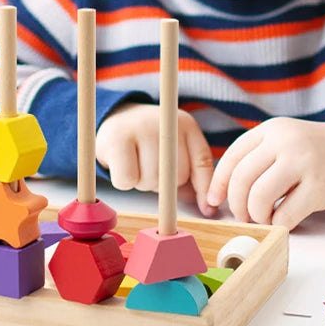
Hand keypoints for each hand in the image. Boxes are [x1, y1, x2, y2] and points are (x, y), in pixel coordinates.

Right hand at [96, 103, 216, 216]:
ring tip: (137, 165)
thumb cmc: (150, 141)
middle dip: (165, 184)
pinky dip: (124, 182)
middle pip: (176, 176)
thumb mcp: (177, 148)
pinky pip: (127, 180)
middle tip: (152, 170)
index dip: (204, 189)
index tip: (207, 209)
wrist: (117, 117)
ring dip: (143, 183)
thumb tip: (207, 208)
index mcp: (185, 124)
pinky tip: (122, 166)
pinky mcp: (116, 139)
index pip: (202, 161)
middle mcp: (165, 122)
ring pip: (151, 179)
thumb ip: (193, 173)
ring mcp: (141, 128)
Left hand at [206, 117, 324, 228]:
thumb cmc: (313, 151)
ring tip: (264, 218)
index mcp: (271, 130)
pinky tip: (284, 220)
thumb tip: (222, 190)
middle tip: (243, 215)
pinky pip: (286, 214)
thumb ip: (257, 156)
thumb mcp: (283, 139)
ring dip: (257, 215)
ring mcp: (303, 163)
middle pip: (242, 179)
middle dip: (237, 204)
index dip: (219, 183)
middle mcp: (285, 142)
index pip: (232, 157)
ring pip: (260, 197)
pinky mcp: (320, 188)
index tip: (214, 201)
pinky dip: (279, 223)